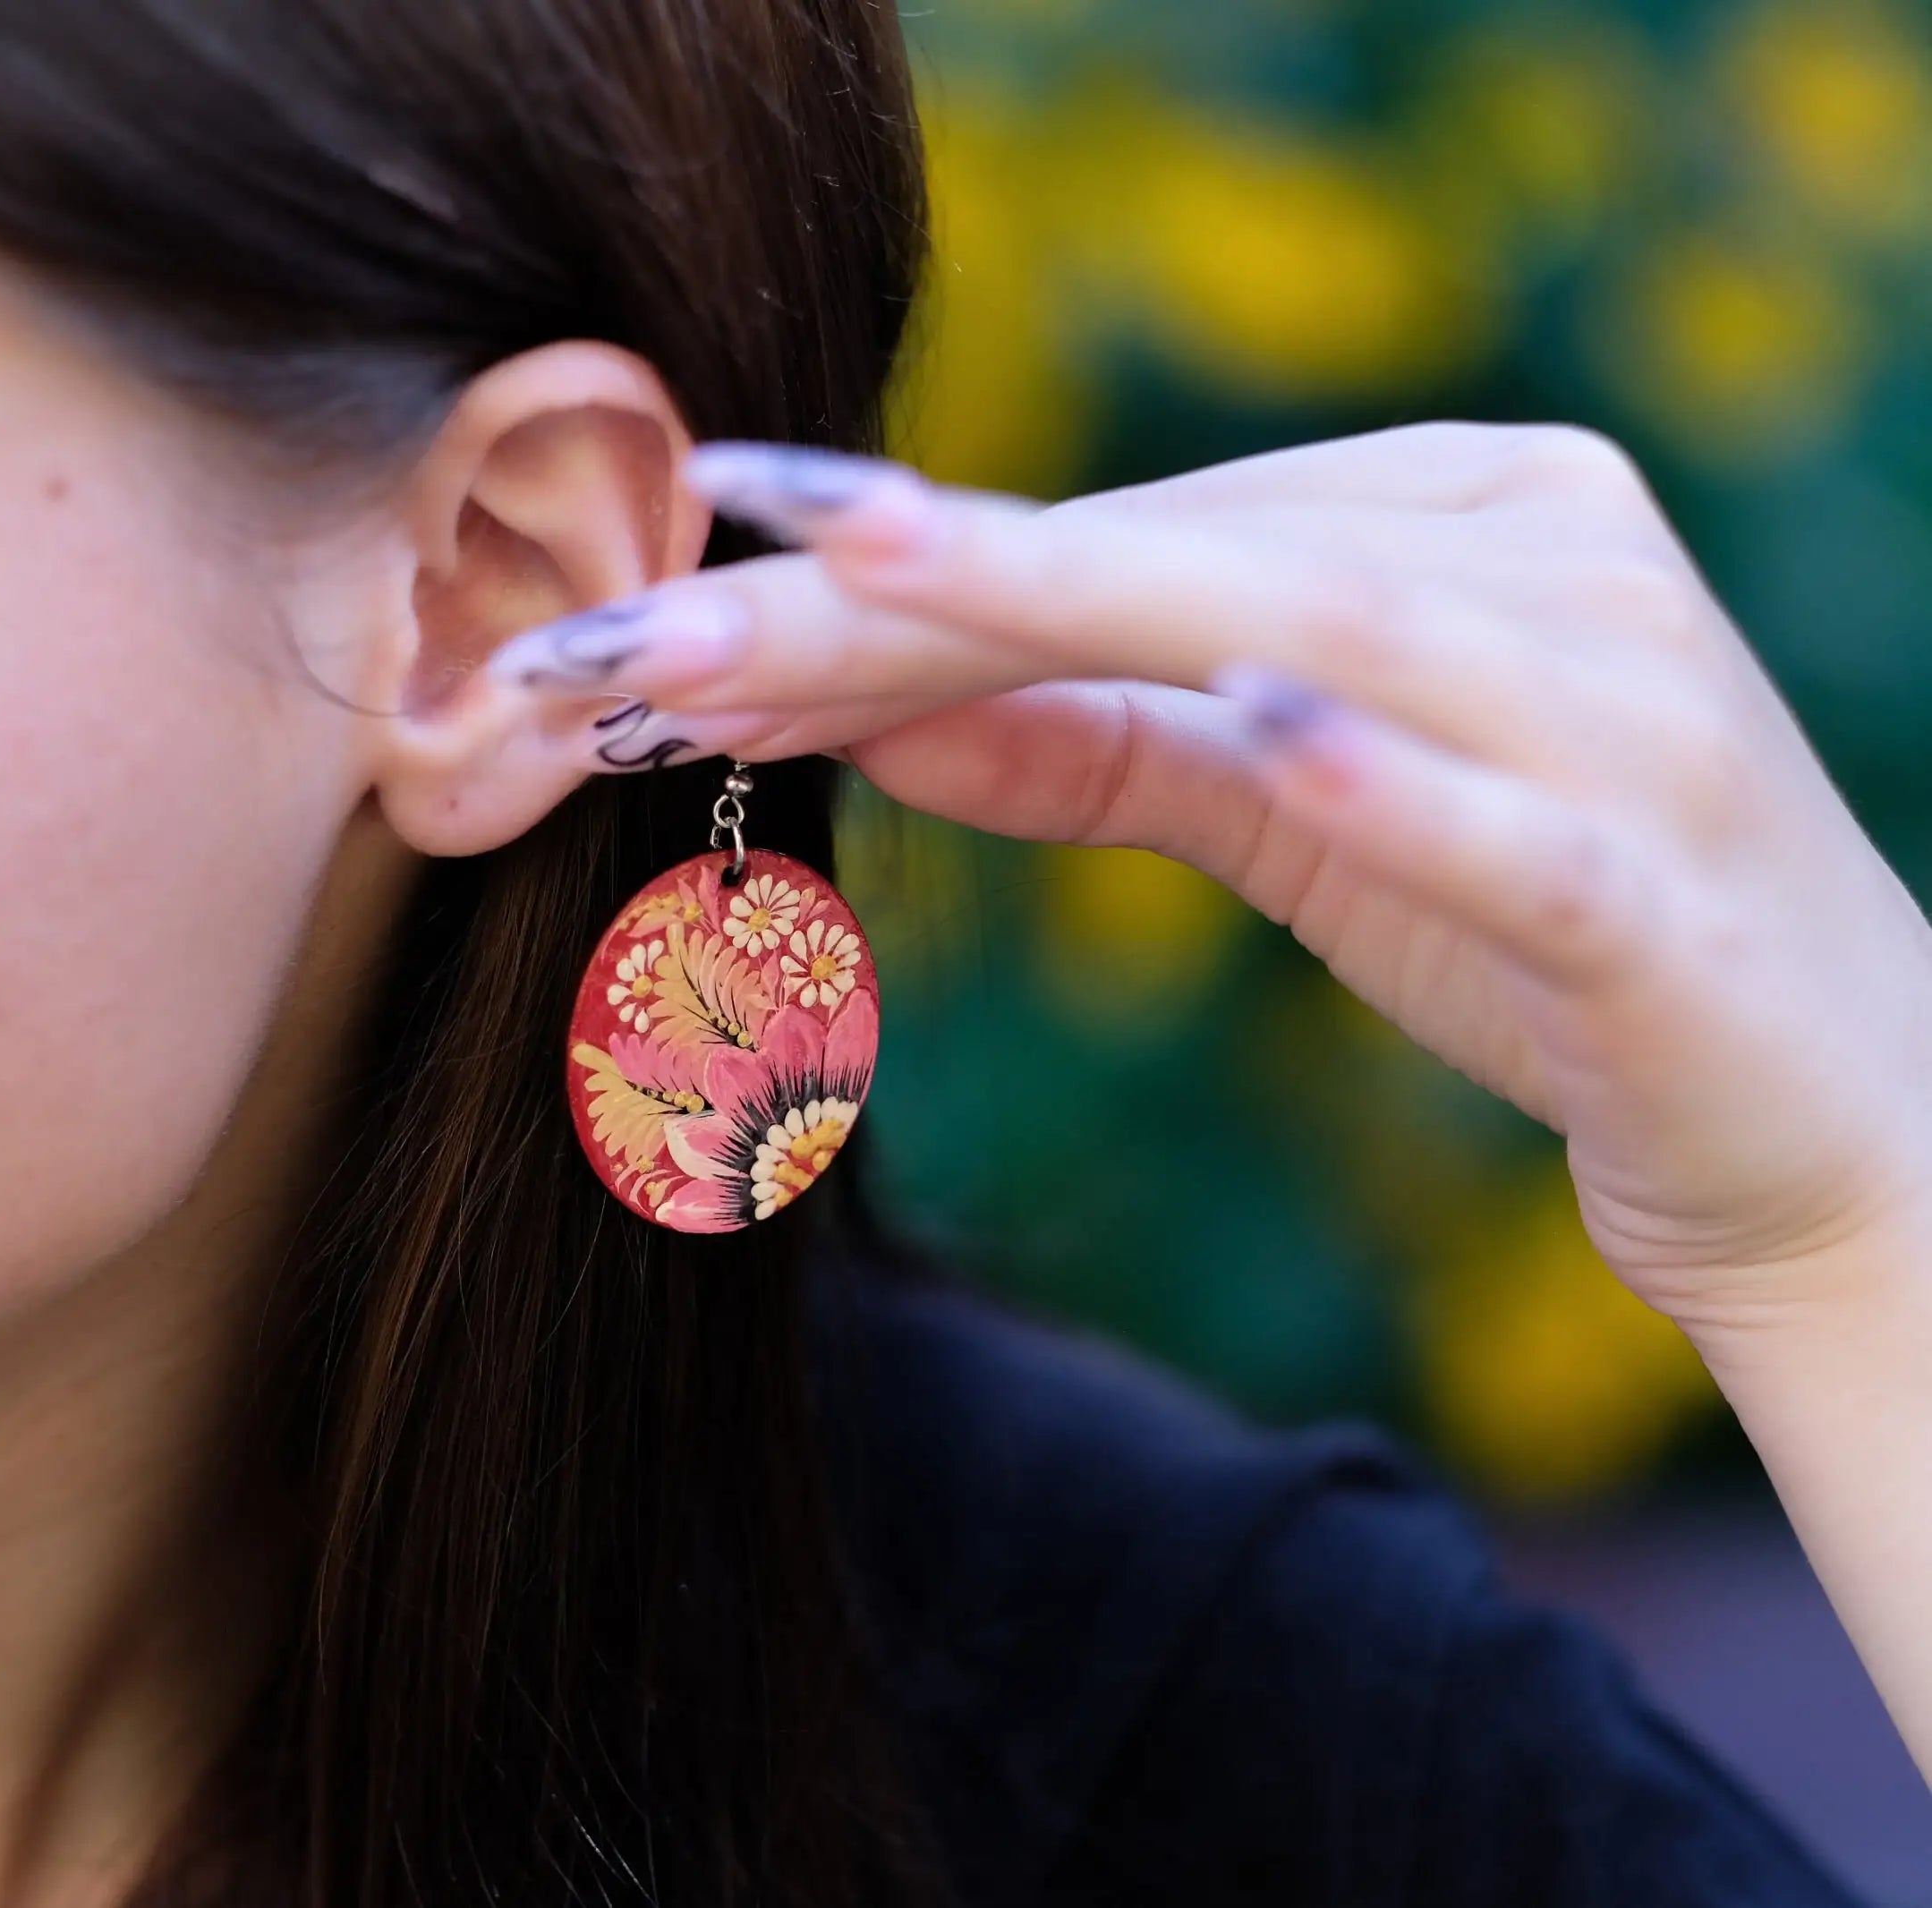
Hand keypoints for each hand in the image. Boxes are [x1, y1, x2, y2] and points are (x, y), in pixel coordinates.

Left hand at [488, 422, 1931, 1336]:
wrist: (1840, 1122)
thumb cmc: (1543, 934)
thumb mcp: (1287, 815)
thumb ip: (1096, 737)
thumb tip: (864, 694)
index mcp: (1456, 514)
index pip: (1124, 535)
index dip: (883, 572)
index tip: (657, 608)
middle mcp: (1547, 564)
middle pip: (1170, 559)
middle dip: (891, 593)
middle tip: (643, 631)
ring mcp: (1624, 710)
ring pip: (1309, 633)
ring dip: (1056, 614)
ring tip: (841, 592)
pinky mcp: (1668, 884)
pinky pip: (1514, 818)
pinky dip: (1386, 772)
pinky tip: (1259, 722)